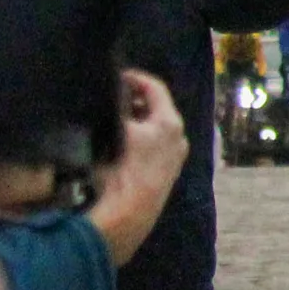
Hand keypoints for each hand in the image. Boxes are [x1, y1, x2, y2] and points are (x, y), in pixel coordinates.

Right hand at [84, 69, 187, 266]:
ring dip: (135, 120)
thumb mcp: (114, 131)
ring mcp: (175, 156)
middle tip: (110, 96)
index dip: (134, 77)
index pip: (154, 87)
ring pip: (154, 128)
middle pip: (156, 108)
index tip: (115, 75)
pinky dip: (139, 138)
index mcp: (169, 121)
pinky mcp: (167, 173)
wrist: (128, 214)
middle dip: (133, 100)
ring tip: (111, 118)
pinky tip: (118, 142)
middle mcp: (178, 136)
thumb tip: (113, 93)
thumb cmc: (120, 169)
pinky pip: (153, 146)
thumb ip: (115, 108)